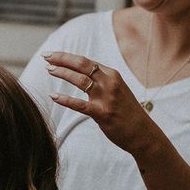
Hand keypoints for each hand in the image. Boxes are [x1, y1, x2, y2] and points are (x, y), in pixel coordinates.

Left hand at [43, 52, 157, 154]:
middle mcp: (110, 83)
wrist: (143, 133)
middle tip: (45, 57)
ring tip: (49, 71)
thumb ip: (102, 81)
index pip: (86, 61)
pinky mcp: (103, 114)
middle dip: (62, 59)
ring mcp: (107, 98)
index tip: (52, 55)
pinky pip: (80, 104)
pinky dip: (65, 100)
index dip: (67, 57)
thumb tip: (83, 74)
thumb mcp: (117, 91)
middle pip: (82, 65)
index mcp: (113, 75)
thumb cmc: (127, 113)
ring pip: (80, 80)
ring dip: (62, 73)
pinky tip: (53, 96)